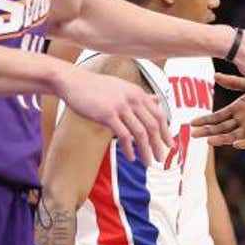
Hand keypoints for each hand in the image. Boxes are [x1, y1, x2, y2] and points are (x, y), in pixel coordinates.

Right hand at [55, 65, 170, 162]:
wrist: (75, 82)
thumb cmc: (98, 87)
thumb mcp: (124, 88)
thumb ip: (141, 95)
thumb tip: (157, 99)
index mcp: (138, 93)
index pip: (159, 114)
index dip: (166, 131)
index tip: (169, 144)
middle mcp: (133, 99)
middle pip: (153, 125)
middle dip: (158, 144)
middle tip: (161, 158)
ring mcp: (121, 107)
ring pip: (140, 133)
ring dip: (146, 150)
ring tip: (148, 162)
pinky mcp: (108, 115)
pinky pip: (124, 135)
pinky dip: (129, 149)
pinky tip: (131, 157)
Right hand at [190, 74, 244, 148]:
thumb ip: (235, 82)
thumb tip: (215, 76)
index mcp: (239, 108)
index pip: (218, 116)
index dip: (206, 120)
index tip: (191, 124)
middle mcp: (244, 119)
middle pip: (222, 128)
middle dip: (208, 131)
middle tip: (193, 136)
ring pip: (234, 135)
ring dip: (222, 139)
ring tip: (210, 141)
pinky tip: (236, 144)